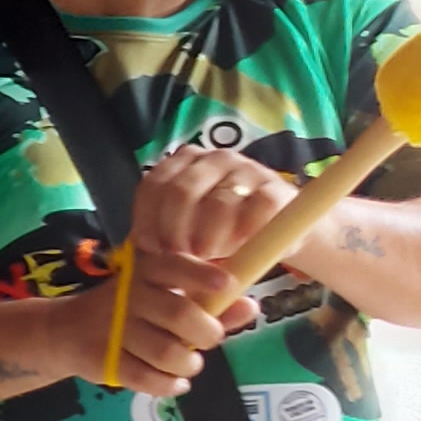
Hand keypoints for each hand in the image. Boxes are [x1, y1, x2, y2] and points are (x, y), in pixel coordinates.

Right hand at [80, 248, 243, 398]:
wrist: (64, 331)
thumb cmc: (127, 310)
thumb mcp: (163, 297)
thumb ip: (208, 304)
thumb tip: (250, 307)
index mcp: (145, 272)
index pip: (175, 267)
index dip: (202, 276)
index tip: (226, 286)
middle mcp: (128, 295)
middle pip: (179, 314)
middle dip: (207, 333)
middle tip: (207, 340)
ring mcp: (112, 328)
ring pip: (166, 352)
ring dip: (189, 364)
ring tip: (188, 364)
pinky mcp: (102, 359)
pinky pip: (146, 379)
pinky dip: (169, 385)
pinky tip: (174, 381)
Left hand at [133, 147, 297, 269]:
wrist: (275, 231)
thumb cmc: (220, 231)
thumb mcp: (187, 228)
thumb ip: (165, 231)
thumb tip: (144, 249)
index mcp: (185, 162)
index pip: (154, 184)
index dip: (148, 219)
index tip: (150, 248)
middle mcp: (215, 159)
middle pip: (182, 191)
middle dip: (174, 230)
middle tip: (178, 258)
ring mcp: (248, 170)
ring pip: (218, 203)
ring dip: (207, 238)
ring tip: (205, 261)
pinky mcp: (277, 189)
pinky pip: (257, 209)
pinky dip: (245, 234)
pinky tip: (239, 251)